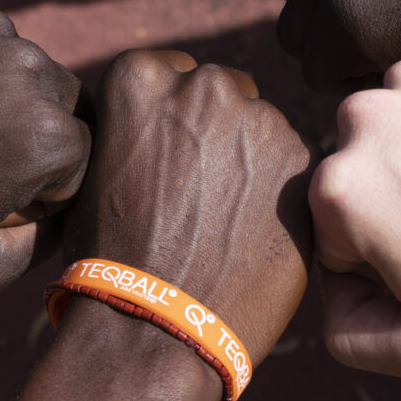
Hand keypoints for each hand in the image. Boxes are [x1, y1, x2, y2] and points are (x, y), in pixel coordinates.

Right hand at [59, 50, 313, 359]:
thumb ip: (139, 121)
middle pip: (224, 93)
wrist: (153, 326)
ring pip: (263, 129)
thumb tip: (163, 119)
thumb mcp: (99, 164)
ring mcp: (258, 120)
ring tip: (224, 222)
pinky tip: (252, 235)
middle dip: (217, 132)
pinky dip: (280, 193)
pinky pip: (294, 165)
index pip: (174, 74)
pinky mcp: (302, 162)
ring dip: (251, 160)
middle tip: (199, 193)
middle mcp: (203, 83)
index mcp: (141, 75)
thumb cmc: (111, 256)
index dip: (173, 123)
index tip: (166, 163)